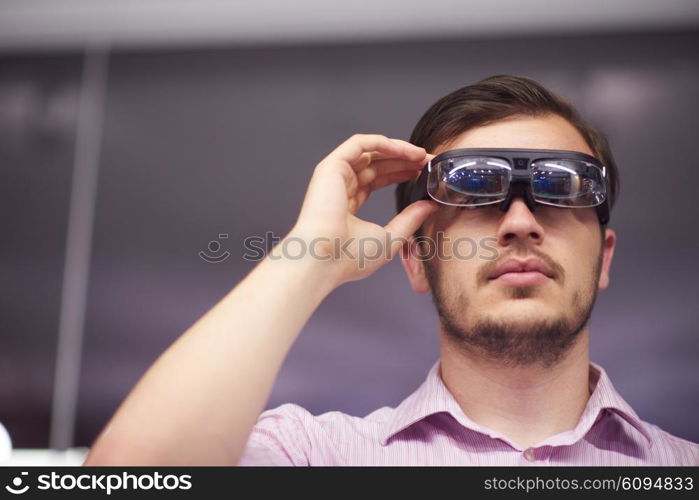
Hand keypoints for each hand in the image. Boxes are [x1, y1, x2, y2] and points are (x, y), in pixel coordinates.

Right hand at [287, 134, 437, 284]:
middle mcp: (341, 187)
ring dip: (397, 150)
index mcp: (349, 205)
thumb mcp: (390, 238)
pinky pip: (360, 144)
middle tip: (429, 162)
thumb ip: (410, 219)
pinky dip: (383, 143)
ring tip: (421, 155)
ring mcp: (335, 176)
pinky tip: (405, 151)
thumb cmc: (349, 258)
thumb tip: (429, 205)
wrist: (325, 260)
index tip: (424, 174)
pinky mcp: (332, 167)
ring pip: (370, 152)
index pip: (378, 180)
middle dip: (404, 160)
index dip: (402, 173)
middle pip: (376, 164)